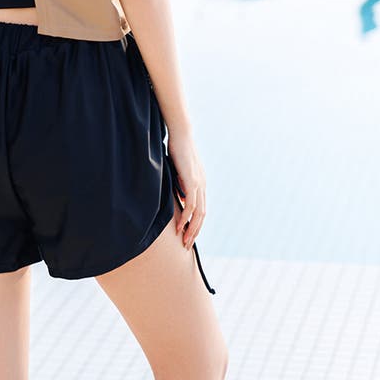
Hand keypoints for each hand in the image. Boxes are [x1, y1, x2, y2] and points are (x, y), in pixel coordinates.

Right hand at [167, 133, 206, 250]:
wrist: (181, 134)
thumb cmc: (177, 149)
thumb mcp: (178, 169)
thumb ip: (179, 183)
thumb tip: (177, 195)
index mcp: (200, 183)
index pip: (201, 209)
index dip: (195, 224)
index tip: (187, 235)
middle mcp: (202, 185)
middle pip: (202, 215)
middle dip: (195, 232)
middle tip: (187, 245)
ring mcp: (198, 183)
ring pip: (199, 213)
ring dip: (192, 229)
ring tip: (184, 240)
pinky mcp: (192, 180)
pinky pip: (191, 204)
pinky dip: (186, 217)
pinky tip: (180, 225)